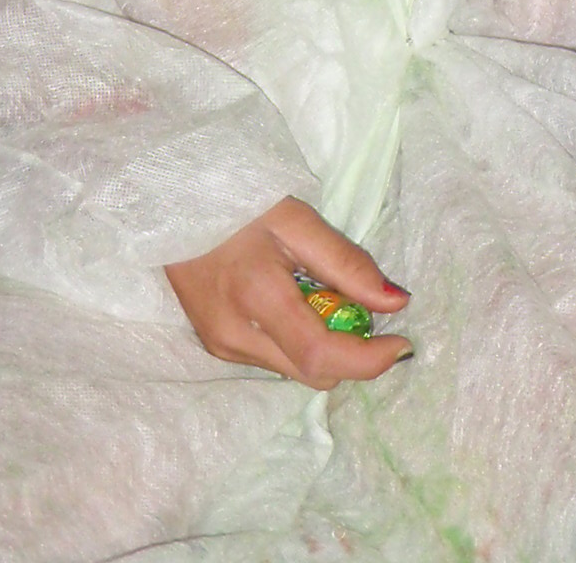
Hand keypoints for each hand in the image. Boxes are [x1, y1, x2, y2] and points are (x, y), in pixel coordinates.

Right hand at [166, 196, 410, 387]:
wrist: (172, 204)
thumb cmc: (237, 203)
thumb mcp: (296, 220)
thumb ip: (346, 263)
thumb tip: (395, 302)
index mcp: (258, 298)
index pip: (320, 354)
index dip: (367, 360)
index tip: (403, 344)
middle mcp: (236, 337)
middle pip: (311, 372)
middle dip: (351, 352)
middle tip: (365, 308)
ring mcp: (221, 346)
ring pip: (294, 370)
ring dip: (324, 347)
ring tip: (324, 294)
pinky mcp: (215, 346)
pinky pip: (273, 360)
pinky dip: (299, 342)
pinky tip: (296, 303)